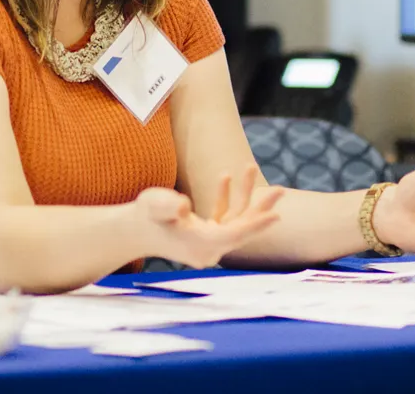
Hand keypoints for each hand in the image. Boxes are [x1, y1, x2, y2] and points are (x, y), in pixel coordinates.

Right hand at [135, 166, 281, 267]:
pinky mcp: (205, 236)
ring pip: (235, 220)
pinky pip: (223, 218)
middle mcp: (209, 249)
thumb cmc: (144, 216)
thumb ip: (168, 205)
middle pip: (242, 228)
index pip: (235, 235)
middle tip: (281, 190)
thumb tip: (183, 206)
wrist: (133, 230)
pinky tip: (225, 176)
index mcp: (202, 246)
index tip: (276, 215)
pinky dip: (226, 199)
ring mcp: (209, 244)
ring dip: (243, 195)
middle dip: (261, 209)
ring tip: (249, 166)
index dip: (256, 224)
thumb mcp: (153, 205)